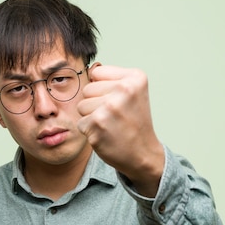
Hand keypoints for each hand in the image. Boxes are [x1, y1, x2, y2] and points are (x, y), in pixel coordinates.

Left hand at [77, 65, 164, 196]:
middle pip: (87, 89)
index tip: (120, 102)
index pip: (97, 73)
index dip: (103, 89)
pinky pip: (80, 122)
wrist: (143, 153)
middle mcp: (124, 89)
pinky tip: (106, 135)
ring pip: (81, 106)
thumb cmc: (134, 122)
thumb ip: (111, 79)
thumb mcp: (133, 93)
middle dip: (96, 103)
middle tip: (115, 116)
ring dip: (91, 117)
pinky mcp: (97, 125)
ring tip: (110, 125)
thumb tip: (90, 70)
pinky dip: (90, 132)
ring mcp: (110, 107)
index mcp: (135, 78)